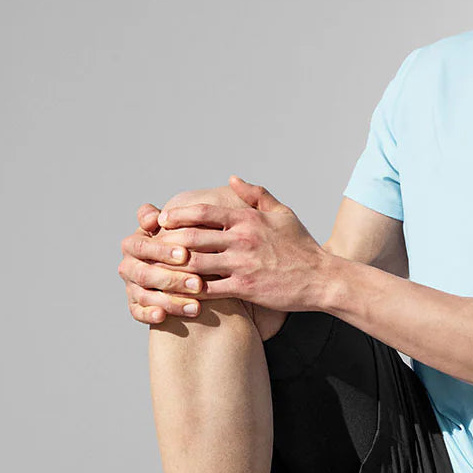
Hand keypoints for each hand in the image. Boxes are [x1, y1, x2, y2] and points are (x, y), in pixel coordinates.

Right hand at [119, 200, 210, 324]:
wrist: (185, 266)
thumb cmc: (181, 243)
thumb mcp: (177, 229)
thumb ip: (169, 221)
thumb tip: (154, 217)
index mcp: (133, 244)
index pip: (142, 246)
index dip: (161, 250)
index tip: (186, 255)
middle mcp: (128, 265)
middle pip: (143, 274)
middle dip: (171, 279)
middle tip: (198, 284)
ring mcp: (131, 286)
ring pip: (145, 296)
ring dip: (170, 302)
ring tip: (196, 307)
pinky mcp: (136, 305)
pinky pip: (138, 312)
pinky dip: (149, 314)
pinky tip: (163, 316)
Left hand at [153, 175, 330, 312]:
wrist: (322, 278)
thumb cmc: (302, 246)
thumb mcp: (282, 213)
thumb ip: (256, 194)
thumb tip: (231, 180)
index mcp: (247, 219)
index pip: (202, 212)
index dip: (177, 215)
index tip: (162, 221)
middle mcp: (242, 239)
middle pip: (192, 237)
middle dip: (167, 241)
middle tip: (151, 246)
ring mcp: (242, 264)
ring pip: (195, 264)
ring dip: (173, 267)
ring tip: (156, 269)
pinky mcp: (245, 287)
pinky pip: (209, 289)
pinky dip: (190, 291)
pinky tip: (178, 292)